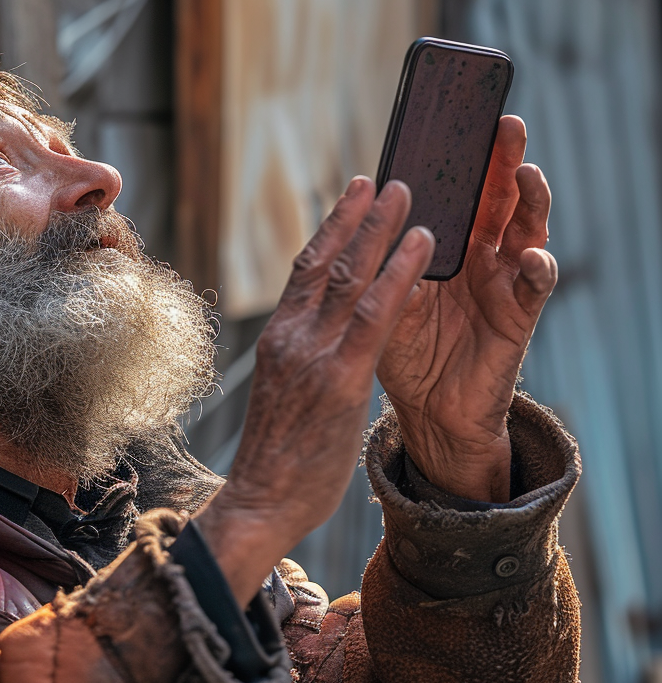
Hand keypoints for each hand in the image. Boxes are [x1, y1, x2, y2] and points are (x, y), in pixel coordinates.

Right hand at [197, 178, 433, 604]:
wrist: (259, 503)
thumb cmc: (276, 461)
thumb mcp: (286, 400)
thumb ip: (307, 364)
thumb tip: (331, 349)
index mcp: (278, 341)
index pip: (304, 273)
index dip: (329, 232)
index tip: (349, 201)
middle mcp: (290, 337)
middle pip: (325, 261)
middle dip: (357, 216)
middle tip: (383, 179)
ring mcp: (311, 355)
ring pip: (351, 276)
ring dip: (382, 229)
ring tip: (409, 192)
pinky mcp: (339, 380)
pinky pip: (375, 316)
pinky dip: (400, 274)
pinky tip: (423, 245)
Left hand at [376, 116, 556, 502]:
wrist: (427, 411)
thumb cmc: (404, 351)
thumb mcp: (388, 298)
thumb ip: (388, 260)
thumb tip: (369, 210)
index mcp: (446, 248)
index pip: (458, 193)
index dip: (462, 160)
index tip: (460, 120)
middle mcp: (479, 258)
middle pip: (495, 200)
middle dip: (501, 162)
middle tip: (504, 124)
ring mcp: (502, 284)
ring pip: (525, 231)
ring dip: (529, 201)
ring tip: (525, 173)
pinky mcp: (518, 318)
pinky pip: (535, 287)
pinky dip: (538, 269)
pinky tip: (532, 255)